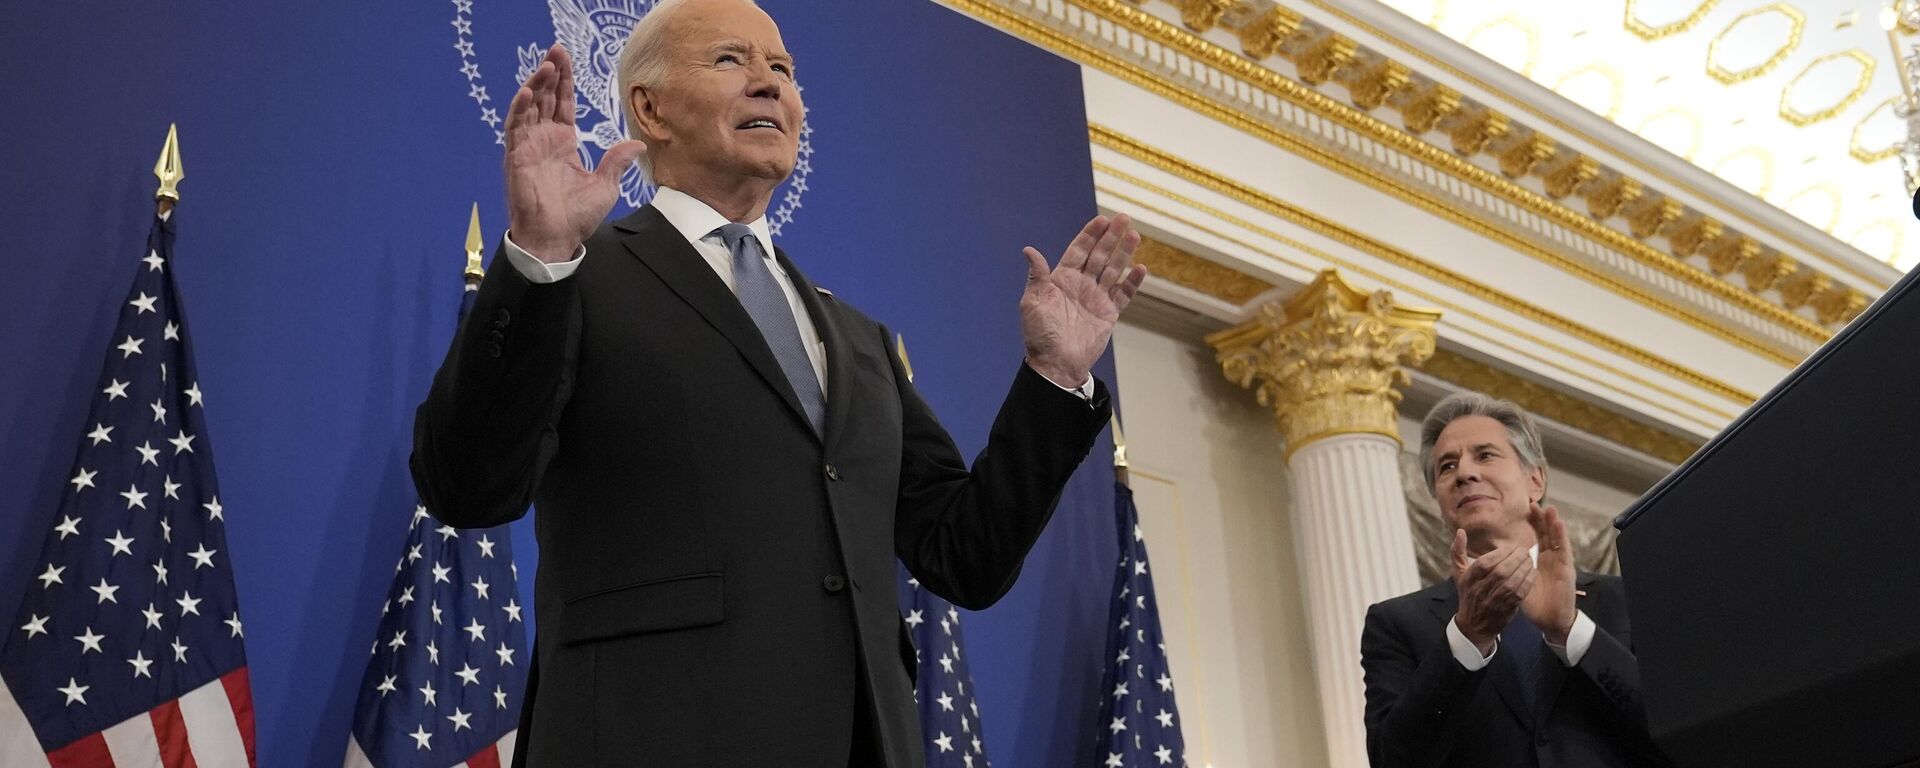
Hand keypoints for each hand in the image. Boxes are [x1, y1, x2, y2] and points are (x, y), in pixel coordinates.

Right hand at [504, 44, 645, 262]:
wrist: (557, 239)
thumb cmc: (577, 217)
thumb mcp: (606, 185)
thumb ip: (617, 161)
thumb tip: (638, 143)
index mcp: (563, 143)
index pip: (562, 104)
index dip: (564, 81)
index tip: (566, 58)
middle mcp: (543, 140)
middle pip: (545, 97)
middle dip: (550, 73)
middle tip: (556, 50)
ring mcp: (528, 147)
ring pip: (529, 107)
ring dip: (536, 84)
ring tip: (547, 66)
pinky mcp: (516, 157)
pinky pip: (514, 127)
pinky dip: (520, 108)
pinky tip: (529, 92)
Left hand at [1019, 214, 1148, 387]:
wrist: (1056, 364)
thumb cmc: (1040, 335)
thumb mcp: (1033, 303)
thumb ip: (1037, 276)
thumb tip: (1029, 250)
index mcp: (1061, 279)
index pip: (1079, 250)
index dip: (1090, 235)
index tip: (1102, 220)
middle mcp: (1081, 285)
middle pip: (1099, 255)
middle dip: (1111, 237)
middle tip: (1124, 218)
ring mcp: (1096, 298)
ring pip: (1113, 270)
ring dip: (1123, 253)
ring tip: (1135, 235)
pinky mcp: (1108, 313)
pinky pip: (1123, 294)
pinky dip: (1132, 283)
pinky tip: (1140, 268)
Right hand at [1451, 531, 1533, 655]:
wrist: (1474, 625)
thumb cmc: (1468, 594)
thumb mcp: (1459, 573)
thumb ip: (1458, 552)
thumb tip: (1460, 532)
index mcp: (1468, 580)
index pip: (1484, 563)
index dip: (1499, 553)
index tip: (1510, 547)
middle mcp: (1479, 590)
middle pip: (1499, 572)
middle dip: (1514, 559)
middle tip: (1523, 551)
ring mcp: (1493, 601)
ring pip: (1510, 582)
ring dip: (1522, 569)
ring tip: (1529, 559)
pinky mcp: (1506, 609)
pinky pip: (1519, 593)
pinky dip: (1527, 582)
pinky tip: (1532, 572)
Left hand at [1520, 502, 1577, 644]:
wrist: (1550, 620)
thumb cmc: (1534, 604)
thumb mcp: (1517, 583)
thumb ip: (1510, 571)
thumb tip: (1495, 561)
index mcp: (1540, 561)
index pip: (1537, 538)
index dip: (1533, 524)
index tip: (1527, 510)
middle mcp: (1552, 559)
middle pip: (1547, 534)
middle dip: (1541, 519)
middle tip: (1533, 503)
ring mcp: (1560, 563)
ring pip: (1557, 538)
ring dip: (1553, 523)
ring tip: (1548, 508)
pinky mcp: (1567, 569)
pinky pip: (1564, 549)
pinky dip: (1561, 535)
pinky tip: (1558, 523)